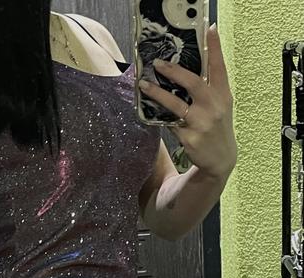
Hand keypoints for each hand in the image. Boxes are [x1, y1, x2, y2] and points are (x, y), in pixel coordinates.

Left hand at [139, 24, 236, 178]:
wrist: (220, 159)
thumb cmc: (216, 126)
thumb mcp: (220, 105)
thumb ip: (209, 87)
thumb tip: (185, 69)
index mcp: (223, 95)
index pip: (219, 67)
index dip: (215, 48)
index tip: (210, 29)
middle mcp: (214, 107)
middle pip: (193, 84)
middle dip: (175, 72)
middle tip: (158, 63)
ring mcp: (201, 123)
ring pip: (176, 105)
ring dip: (158, 94)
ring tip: (143, 85)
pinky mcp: (189, 138)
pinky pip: (169, 123)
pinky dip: (159, 116)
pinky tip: (148, 109)